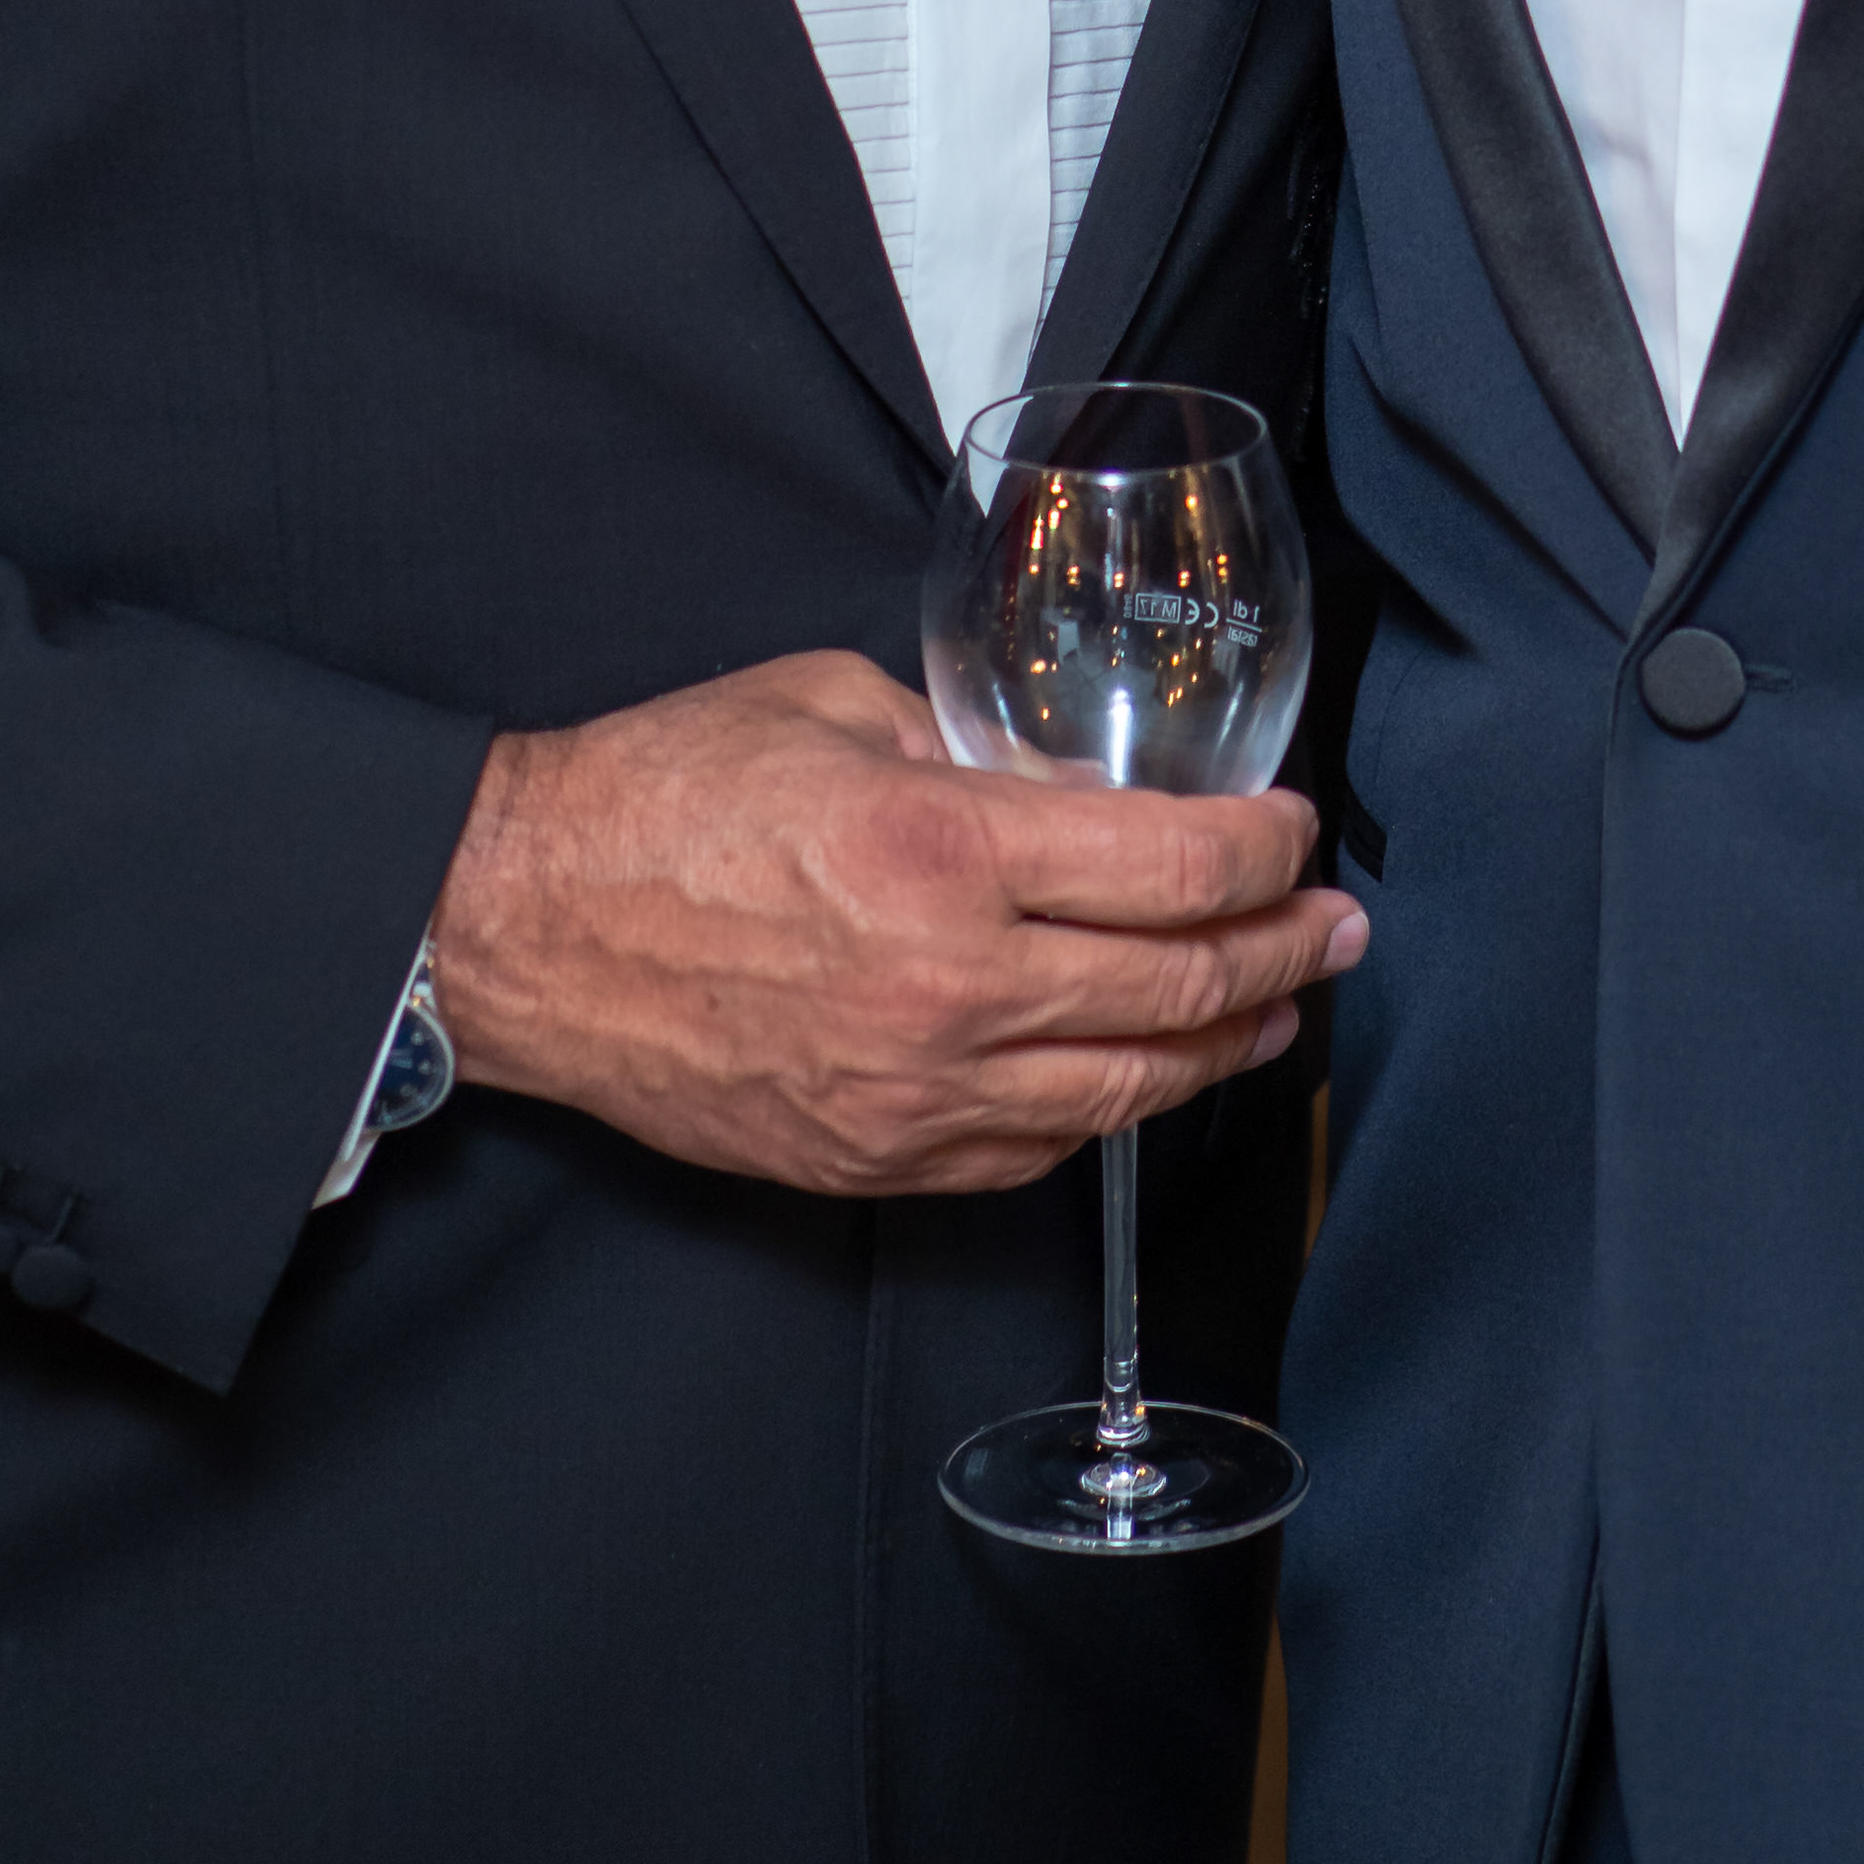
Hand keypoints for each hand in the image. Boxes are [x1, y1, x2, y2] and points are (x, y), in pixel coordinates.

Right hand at [426, 648, 1367, 1195]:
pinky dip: (1111, 1109)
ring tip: (1281, 1009)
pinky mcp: (874, 1159)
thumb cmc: (663, 796)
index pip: (1174, 867)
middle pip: (1180, 986)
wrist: (524, 929)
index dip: (1265, 849)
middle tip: (1339, 925)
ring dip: (1226, 1045)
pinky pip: (1035, 1150)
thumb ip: (967, 744)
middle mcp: (951, 986)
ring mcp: (916, 1093)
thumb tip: (1065, 779)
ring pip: (1126, 1087)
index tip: (1296, 829)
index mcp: (945, 850)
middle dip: (1286, 951)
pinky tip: (1147, 1073)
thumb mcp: (834, 704)